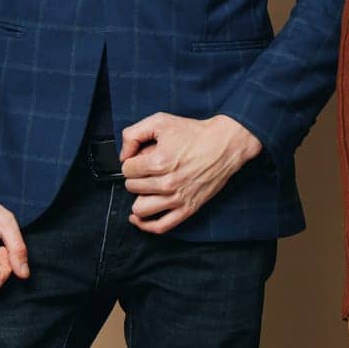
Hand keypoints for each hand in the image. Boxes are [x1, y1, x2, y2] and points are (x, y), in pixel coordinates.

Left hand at [119, 113, 263, 232]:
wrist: (224, 144)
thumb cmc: (194, 133)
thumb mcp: (160, 121)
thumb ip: (133, 134)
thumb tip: (123, 155)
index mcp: (159, 162)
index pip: (127, 169)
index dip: (132, 161)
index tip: (141, 158)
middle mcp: (168, 183)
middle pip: (132, 187)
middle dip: (137, 176)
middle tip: (149, 168)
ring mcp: (177, 199)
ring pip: (140, 208)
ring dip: (140, 197)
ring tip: (147, 187)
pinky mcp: (187, 209)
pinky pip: (160, 226)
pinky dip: (145, 225)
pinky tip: (139, 217)